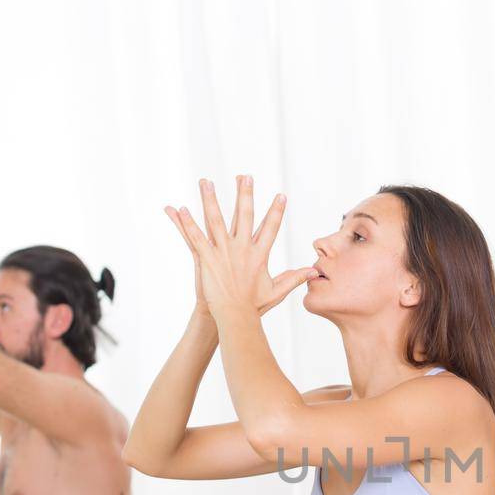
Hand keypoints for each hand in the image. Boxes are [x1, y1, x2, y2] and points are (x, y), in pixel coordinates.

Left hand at [164, 176, 317, 316]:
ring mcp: (224, 253)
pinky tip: (180, 209)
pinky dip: (188, 223)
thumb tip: (313, 272)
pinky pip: (196, 237)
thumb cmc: (255, 307)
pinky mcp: (207, 259)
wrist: (235, 318)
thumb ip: (294, 278)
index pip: (270, 228)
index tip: (281, 195)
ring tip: (206, 181)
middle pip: (245, 216)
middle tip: (245, 176)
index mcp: (259, 255)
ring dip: (210, 200)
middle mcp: (242, 250)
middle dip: (245, 194)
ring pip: (216, 220)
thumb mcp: (278, 291)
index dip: (276, 211)